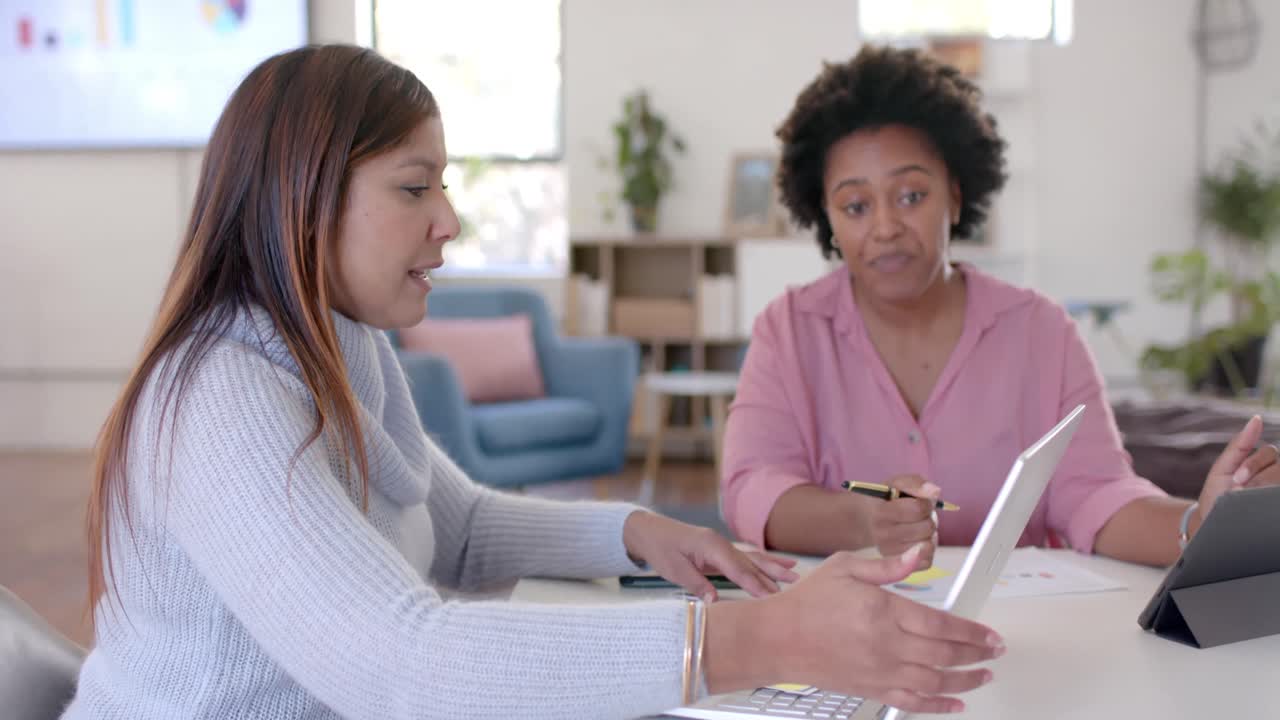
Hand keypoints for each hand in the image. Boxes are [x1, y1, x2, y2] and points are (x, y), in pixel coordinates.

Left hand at [622, 510, 798, 599]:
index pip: (738, 569)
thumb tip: (715, 601)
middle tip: (794, 590)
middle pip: (750, 563)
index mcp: (711, 546)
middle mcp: (721, 544)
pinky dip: (764, 562)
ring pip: (753, 559)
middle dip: (772, 577)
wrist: (650, 531)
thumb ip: (697, 584)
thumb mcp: (674, 570)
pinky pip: (747, 557)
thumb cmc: (661, 549)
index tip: (770, 598)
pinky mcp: (722, 550)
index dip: (755, 584)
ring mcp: (723, 545)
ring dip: (774, 568)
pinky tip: (780, 564)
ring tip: (795, 576)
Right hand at [708, 544, 1002, 713]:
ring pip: (936, 681)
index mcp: (883, 610)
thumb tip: (916, 555)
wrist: (776, 638)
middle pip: (945, 654)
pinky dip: (939, 706)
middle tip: (995, 651)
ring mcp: (880, 670)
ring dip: (966, 680)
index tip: (989, 633)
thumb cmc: (806, 602)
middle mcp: (886, 644)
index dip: (972, 631)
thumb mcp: (845, 567)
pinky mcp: (871, 688)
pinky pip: (912, 703)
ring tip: (984, 676)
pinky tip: (955, 703)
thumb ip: (887, 566)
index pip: (941, 623)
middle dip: (977, 654)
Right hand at [869, 475, 939, 567]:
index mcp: (881, 512)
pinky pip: (927, 562)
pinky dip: (928, 550)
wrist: (870, 519)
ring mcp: (891, 552)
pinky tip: (919, 541)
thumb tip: (935, 491)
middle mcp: (883, 535)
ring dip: (929, 534)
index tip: (920, 502)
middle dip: (928, 518)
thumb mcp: (898, 484)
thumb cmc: (888, 500)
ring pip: (928, 545)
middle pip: (926, 527)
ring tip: (918, 527)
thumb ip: (916, 483)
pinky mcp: (898, 567)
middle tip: (919, 515)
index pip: (918, 509)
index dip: (926, 503)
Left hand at [1196, 416, 1279, 529]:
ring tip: (1246, 501)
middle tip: (1238, 492)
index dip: (1253, 464)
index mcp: (1263, 464)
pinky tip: (1263, 502)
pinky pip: (1277, 496)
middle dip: (1257, 479)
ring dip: (1264, 489)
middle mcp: (1275, 475)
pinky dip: (1271, 495)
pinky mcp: (1276, 505)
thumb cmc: (1218, 495)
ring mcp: (1275, 490)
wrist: (1213, 525)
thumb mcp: (1224, 468)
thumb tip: (1256, 418)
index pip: (1271, 452)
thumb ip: (1240, 444)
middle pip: (1279, 466)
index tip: (1236, 479)